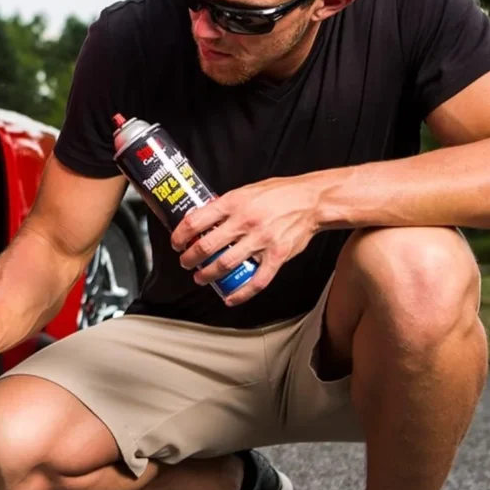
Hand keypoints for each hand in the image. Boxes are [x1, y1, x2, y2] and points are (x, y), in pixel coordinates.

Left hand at [169, 175, 323, 305]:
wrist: (313, 200)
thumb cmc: (280, 193)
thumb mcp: (246, 191)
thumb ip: (226, 204)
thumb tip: (203, 217)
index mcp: (234, 203)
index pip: (196, 221)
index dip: (180, 235)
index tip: (176, 243)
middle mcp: (245, 222)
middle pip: (206, 246)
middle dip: (189, 259)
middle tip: (185, 263)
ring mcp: (261, 240)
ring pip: (225, 264)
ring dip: (208, 275)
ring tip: (201, 278)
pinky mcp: (277, 255)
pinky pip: (257, 280)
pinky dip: (241, 293)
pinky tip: (230, 298)